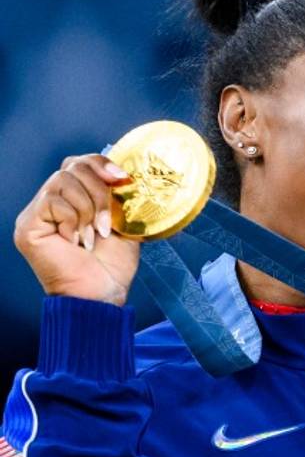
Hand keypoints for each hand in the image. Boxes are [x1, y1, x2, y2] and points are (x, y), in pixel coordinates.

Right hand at [14, 154, 139, 305]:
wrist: (103, 293)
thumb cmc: (113, 264)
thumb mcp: (121, 222)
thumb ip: (117, 196)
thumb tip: (123, 172)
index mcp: (74, 199)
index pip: (79, 163)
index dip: (100, 164)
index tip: (122, 178)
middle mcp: (52, 202)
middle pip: (72, 166)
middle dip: (99, 191)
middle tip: (106, 223)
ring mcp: (37, 213)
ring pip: (63, 180)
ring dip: (88, 210)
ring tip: (92, 237)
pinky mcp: (28, 225)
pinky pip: (53, 201)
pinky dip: (73, 221)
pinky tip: (76, 242)